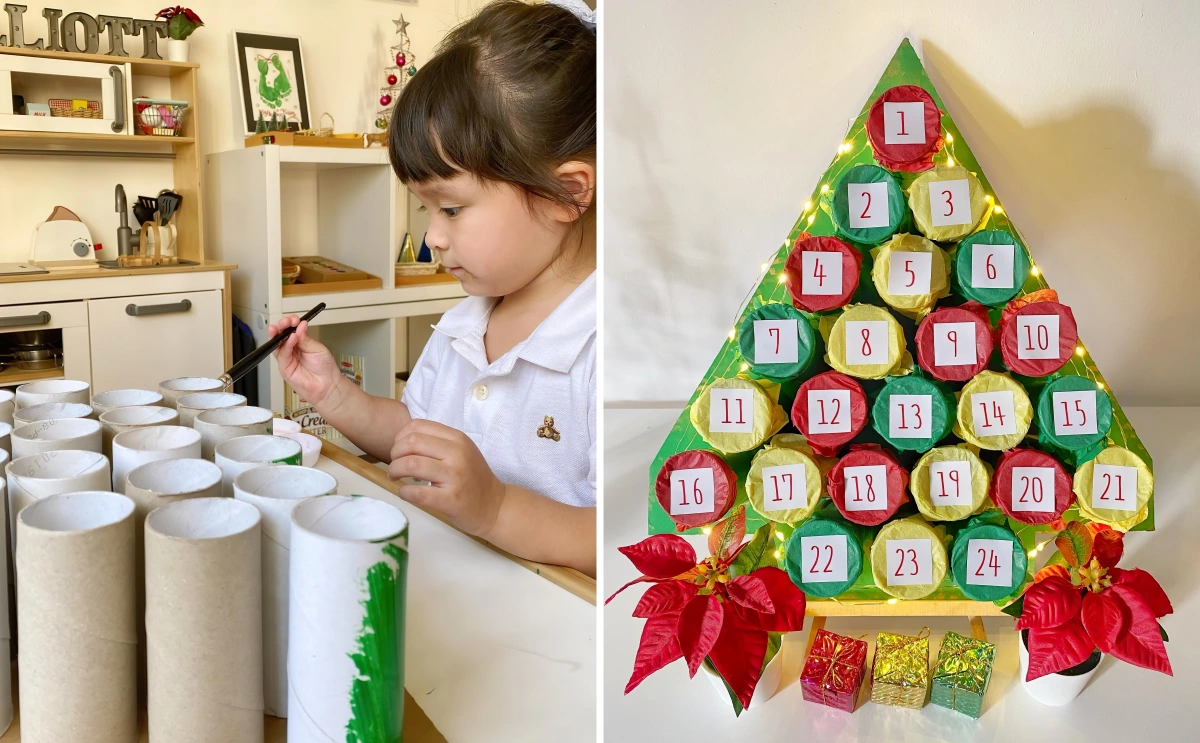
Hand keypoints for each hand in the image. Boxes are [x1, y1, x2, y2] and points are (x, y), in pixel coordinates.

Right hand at [268, 315, 340, 406]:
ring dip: (279, 333)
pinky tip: (291, 339)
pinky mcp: (284, 367)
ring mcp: (287, 358)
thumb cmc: (325, 368)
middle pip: (281, 334)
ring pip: (277, 343)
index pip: (291, 329)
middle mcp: (292, 349)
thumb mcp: (317, 349)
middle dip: (282, 325)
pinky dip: (286, 345)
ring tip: (285, 326)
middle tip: (287, 321)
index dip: (291, 322)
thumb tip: (300, 325)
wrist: (327, 385)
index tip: (295, 319)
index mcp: (300, 342)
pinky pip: (282, 354)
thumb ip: (306, 338)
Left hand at [387, 419, 505, 537]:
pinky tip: (405, 492)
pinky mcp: (451, 499)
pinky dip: (404, 492)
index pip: (418, 426)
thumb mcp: (461, 451)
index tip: (399, 450)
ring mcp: (455, 476)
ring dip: (395, 470)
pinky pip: (417, 492)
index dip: (400, 437)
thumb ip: (437, 442)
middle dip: (394, 454)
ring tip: (396, 477)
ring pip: (411, 464)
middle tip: (395, 465)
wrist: (494, 506)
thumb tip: (402, 440)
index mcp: (458, 438)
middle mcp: (457, 453)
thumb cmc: (472, 478)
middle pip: (412, 443)